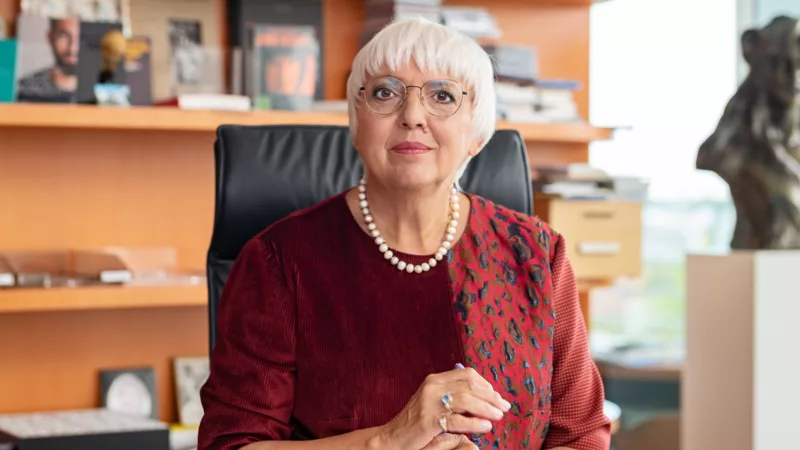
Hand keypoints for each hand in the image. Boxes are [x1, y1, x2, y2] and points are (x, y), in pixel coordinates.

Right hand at [375, 366, 510, 449]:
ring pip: (466, 399)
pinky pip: (457, 420)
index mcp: (434, 380)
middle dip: (490, 396)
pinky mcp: (428, 420)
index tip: (497, 396)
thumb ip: (454, 397)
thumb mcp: (434, 403)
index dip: (486, 384)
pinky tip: (485, 427)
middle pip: (469, 384)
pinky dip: (475, 423)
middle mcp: (432, 387)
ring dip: (486, 408)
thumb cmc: (416, 423)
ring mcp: (429, 402)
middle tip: (504, 407)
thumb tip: (484, 399)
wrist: (392, 437)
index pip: (466, 374)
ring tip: (498, 417)